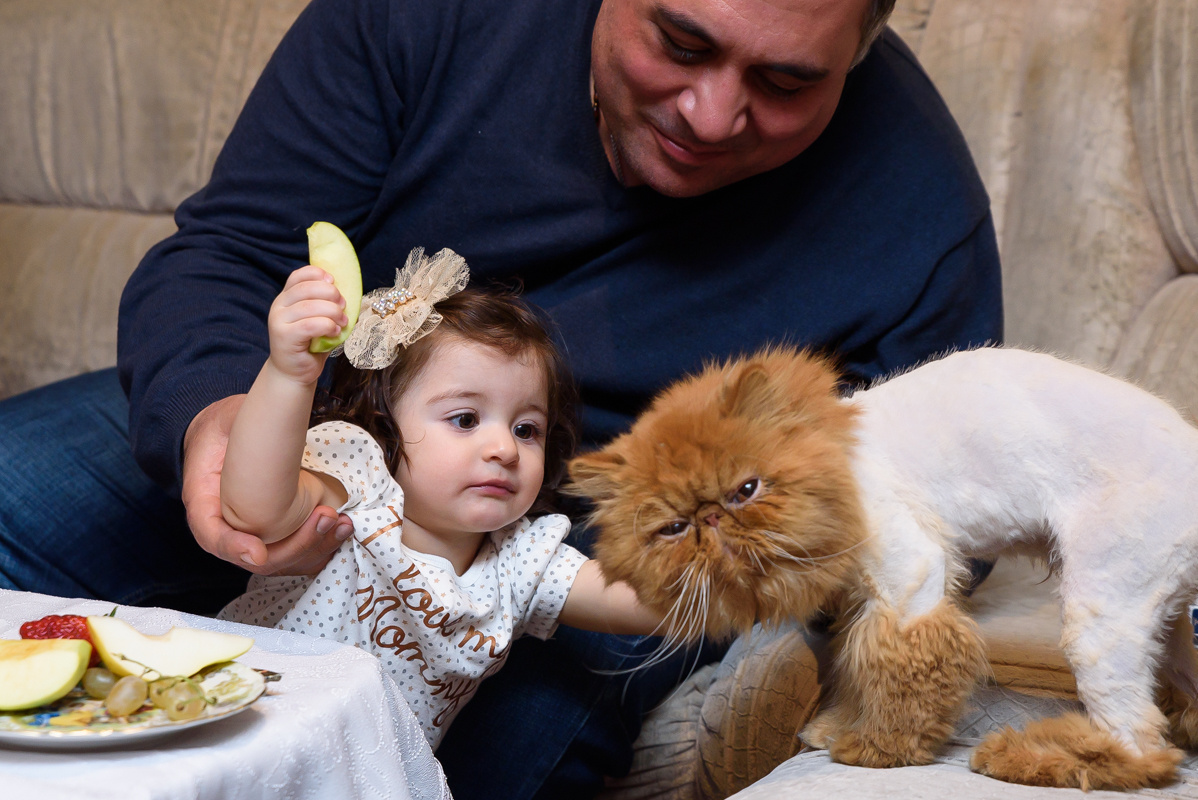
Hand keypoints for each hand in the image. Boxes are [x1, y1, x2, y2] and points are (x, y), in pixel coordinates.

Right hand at [183, 394, 353, 573]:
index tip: (258, 550)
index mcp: (204, 499)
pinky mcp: (276, 534)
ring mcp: (253, 534)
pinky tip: (343, 528)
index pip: (210, 535)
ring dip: (314, 548)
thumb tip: (285, 385)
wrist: (229, 436)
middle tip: (325, 516)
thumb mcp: (229, 414)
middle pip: (257, 557)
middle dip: (294, 545)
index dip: (233, 547)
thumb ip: (243, 414)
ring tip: (342, 524)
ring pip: (282, 560)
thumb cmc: (227, 426)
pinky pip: (297, 554)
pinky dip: (320, 548)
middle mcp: (227, 525)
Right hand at [268, 265, 347, 382]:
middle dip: (331, 294)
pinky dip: (327, 326)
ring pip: (310, 307)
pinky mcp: (284, 336)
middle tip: (343, 305)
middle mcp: (279, 306)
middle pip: (306, 288)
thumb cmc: (310, 344)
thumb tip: (347, 289)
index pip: (298, 276)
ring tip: (342, 321)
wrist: (294, 372)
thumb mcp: (318, 318)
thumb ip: (324, 303)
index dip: (317, 274)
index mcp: (286, 297)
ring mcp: (278, 321)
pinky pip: (310, 325)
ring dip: (333, 312)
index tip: (334, 282)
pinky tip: (335, 332)